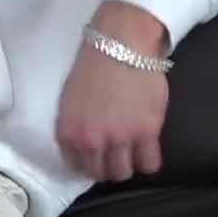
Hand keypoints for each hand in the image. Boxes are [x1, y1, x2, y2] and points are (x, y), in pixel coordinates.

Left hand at [54, 0, 170, 182]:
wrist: (120, 43)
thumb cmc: (92, 63)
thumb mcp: (70, 98)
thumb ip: (76, 124)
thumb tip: (85, 141)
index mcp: (68, 130)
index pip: (76, 165)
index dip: (88, 162)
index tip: (95, 156)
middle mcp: (91, 140)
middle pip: (100, 173)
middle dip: (106, 166)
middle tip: (114, 154)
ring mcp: (120, 138)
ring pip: (123, 173)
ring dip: (126, 165)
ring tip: (131, 152)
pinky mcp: (146, 132)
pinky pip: (149, 164)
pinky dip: (148, 161)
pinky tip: (147, 149)